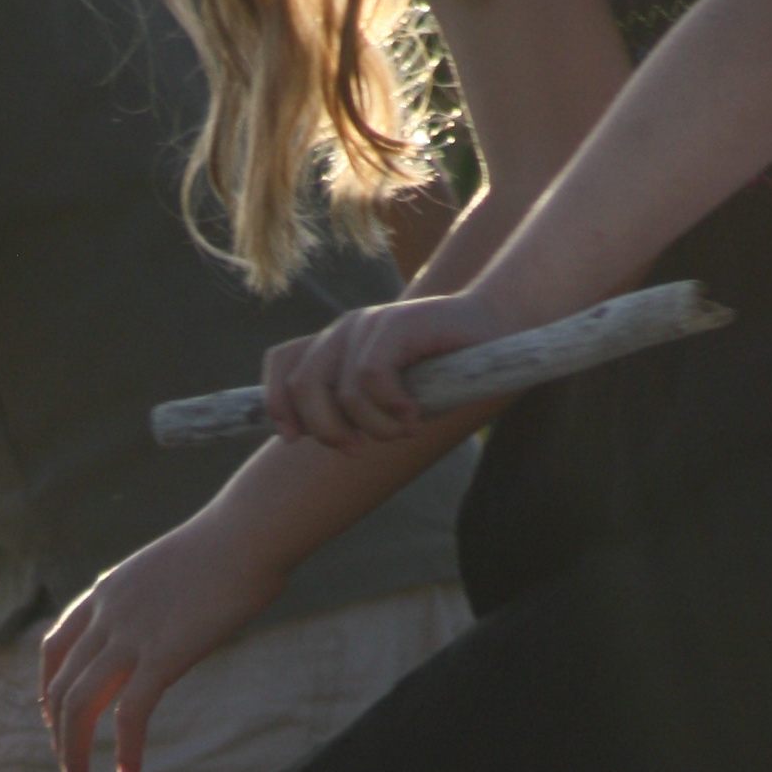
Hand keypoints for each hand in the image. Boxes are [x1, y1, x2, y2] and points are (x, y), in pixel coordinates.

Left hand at [39, 508, 284, 771]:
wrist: (249, 531)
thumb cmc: (229, 545)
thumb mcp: (173, 569)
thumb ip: (156, 599)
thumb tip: (171, 618)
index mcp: (106, 591)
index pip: (55, 648)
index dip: (47, 689)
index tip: (54, 719)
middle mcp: (107, 614)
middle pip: (61, 685)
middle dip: (59, 734)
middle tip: (69, 769)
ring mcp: (131, 635)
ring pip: (79, 705)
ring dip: (73, 751)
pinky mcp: (163, 655)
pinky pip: (131, 715)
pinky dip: (125, 750)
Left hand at [261, 291, 495, 448]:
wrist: (493, 328)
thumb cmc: (442, 370)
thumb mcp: (389, 398)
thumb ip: (352, 410)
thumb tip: (316, 437)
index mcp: (335, 345)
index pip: (282, 364)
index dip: (277, 404)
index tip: (293, 439)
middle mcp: (344, 330)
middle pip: (302, 385)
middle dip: (326, 430)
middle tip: (357, 449)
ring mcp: (370, 323)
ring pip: (343, 392)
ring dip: (373, 427)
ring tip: (404, 430)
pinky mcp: (396, 322)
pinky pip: (371, 376)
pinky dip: (391, 407)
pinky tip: (414, 414)